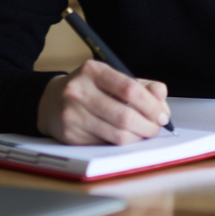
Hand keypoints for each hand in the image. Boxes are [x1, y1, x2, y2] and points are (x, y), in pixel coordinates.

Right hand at [36, 59, 170, 144]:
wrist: (52, 101)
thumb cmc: (92, 90)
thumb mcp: (114, 79)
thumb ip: (144, 87)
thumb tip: (162, 103)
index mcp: (93, 71)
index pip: (130, 89)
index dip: (151, 106)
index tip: (162, 115)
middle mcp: (78, 91)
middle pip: (125, 116)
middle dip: (148, 126)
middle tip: (156, 129)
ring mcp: (72, 114)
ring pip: (116, 135)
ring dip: (137, 138)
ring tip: (143, 134)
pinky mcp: (69, 135)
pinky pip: (105, 145)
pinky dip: (120, 144)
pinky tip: (123, 137)